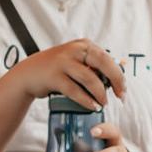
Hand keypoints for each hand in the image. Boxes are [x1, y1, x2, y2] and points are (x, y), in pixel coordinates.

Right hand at [6, 39, 125, 110]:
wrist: (29, 74)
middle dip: (115, 82)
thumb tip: (122, 64)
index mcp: (84, 45)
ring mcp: (63, 62)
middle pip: (103, 64)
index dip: (119, 75)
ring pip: (90, 79)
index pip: (108, 58)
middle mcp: (74, 50)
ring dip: (100, 94)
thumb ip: (96, 63)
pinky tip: (93, 106)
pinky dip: (86, 100)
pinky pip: (75, 90)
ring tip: (103, 103)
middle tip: (120, 97)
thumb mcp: (77, 60)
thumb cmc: (58, 68)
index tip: (123, 90)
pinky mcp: (54, 76)